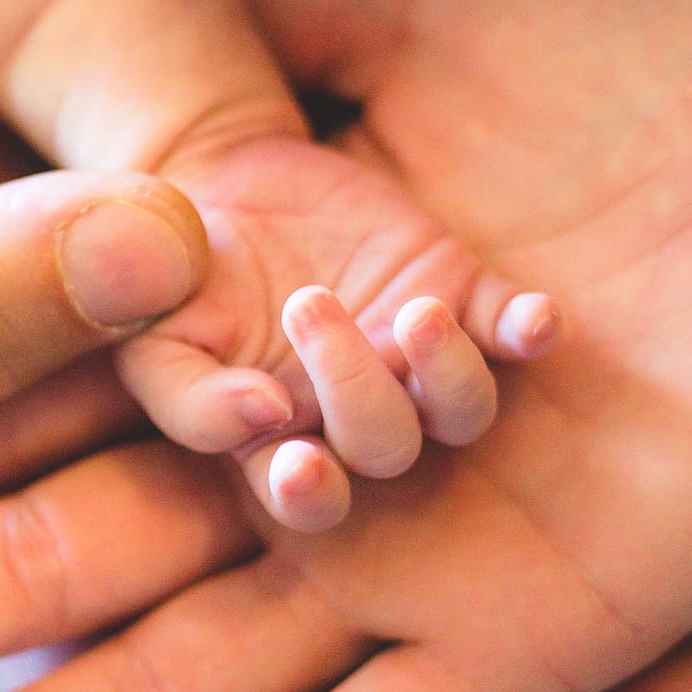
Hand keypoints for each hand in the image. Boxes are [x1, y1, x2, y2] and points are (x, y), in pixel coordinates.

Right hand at [122, 143, 561, 530]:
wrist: (219, 192)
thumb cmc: (176, 287)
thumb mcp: (153, 340)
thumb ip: (192, 396)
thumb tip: (260, 417)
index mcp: (284, 445)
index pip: (310, 499)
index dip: (311, 493)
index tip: (296, 462)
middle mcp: (362, 417)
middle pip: (388, 445)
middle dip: (355, 387)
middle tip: (307, 302)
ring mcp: (417, 362)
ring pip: (463, 409)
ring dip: (450, 372)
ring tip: (419, 313)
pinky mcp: (462, 298)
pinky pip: (515, 330)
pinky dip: (533, 329)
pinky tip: (537, 320)